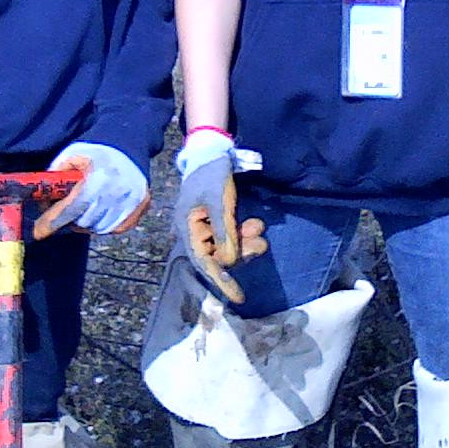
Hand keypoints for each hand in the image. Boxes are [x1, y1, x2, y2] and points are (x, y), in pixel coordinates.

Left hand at [34, 143, 148, 236]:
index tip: (39, 232)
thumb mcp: (71, 156)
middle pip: (84, 221)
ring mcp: (132, 200)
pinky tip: (101, 212)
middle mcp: (117, 191)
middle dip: (71, 219)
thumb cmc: (95, 152)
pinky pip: (118, 228)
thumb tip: (42, 201)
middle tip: (67, 211)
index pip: (72, 208)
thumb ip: (56, 176)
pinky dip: (106, 224)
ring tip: (86, 208)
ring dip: (89, 223)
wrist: (127, 144)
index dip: (53, 221)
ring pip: (100, 228)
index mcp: (99, 178)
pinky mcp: (142, 206)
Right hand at [171, 128, 264, 304]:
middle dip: (241, 252)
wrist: (211, 150)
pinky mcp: (215, 219)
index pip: (205, 263)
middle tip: (261, 244)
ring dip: (245, 241)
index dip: (222, 281)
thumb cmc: (211, 174)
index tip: (239, 297)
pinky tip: (255, 225)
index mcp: (187, 228)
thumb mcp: (220, 202)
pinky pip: (230, 235)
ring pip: (227, 246)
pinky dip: (243, 233)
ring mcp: (204, 226)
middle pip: (218, 256)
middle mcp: (193, 232)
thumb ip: (224, 233)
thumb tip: (230, 262)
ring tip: (259, 229)